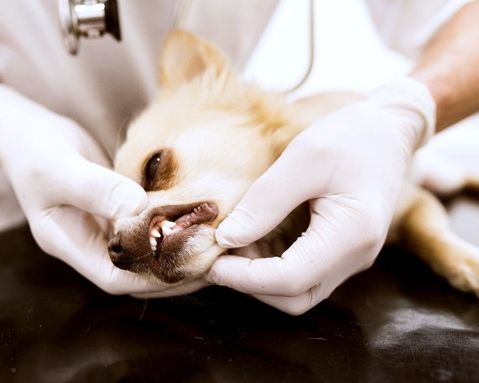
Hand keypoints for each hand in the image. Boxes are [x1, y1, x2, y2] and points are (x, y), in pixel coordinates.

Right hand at [0, 83, 202, 295]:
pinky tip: (196, 216)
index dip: (154, 278)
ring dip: (178, 248)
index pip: (115, 277)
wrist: (26, 131)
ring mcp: (102, 227)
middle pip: (137, 271)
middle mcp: (89, 242)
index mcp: (69, 243)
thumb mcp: (60, 168)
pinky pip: (146, 224)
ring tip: (214, 241)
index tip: (191, 265)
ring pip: (145, 249)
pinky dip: (170, 224)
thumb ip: (97, 189)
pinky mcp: (116, 210)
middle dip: (175, 268)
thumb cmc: (34, 150)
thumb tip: (141, 210)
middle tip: (215, 257)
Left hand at [207, 77, 435, 313]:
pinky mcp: (342, 251)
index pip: (290, 279)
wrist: (390, 130)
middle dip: (249, 283)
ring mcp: (351, 257)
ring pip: (298, 291)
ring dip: (259, 276)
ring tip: (231, 244)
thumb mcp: (302, 158)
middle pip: (294, 297)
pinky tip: (251, 238)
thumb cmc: (350, 137)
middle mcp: (355, 256)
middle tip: (215, 255)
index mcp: (351, 233)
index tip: (210, 259)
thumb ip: (265, 202)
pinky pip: (304, 273)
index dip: (244, 277)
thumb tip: (226, 239)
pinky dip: (272, 265)